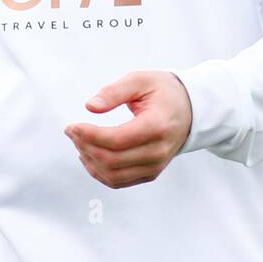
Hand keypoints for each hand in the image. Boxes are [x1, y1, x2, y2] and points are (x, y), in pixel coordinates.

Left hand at [64, 70, 192, 188]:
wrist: (189, 110)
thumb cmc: (162, 92)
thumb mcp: (140, 80)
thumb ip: (114, 91)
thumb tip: (90, 107)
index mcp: (157, 126)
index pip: (117, 140)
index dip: (90, 135)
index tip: (73, 126)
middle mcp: (158, 151)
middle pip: (112, 160)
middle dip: (85, 146)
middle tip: (73, 131)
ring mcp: (155, 166)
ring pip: (113, 175)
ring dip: (89, 160)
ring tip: (79, 142)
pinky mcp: (150, 173)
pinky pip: (118, 181)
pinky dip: (98, 172)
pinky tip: (89, 155)